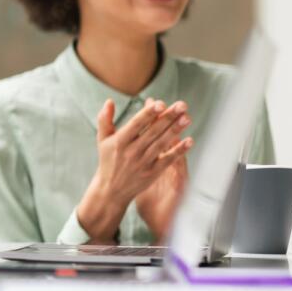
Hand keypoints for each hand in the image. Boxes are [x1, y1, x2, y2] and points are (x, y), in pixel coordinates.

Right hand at [76, 98, 192, 242]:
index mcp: (119, 141)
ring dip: (176, 130)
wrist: (111, 189)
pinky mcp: (152, 173)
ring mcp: (143, 162)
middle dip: (168, 117)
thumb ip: (105, 119)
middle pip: (153, 132)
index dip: (148, 114)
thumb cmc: (108, 160)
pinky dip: (179, 151)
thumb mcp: (102, 139)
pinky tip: (189, 141)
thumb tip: (109, 101)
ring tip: (187, 118)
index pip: (136, 124)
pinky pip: (168, 160)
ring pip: (162, 143)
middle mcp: (132, 151)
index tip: (160, 103)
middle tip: (182, 105)